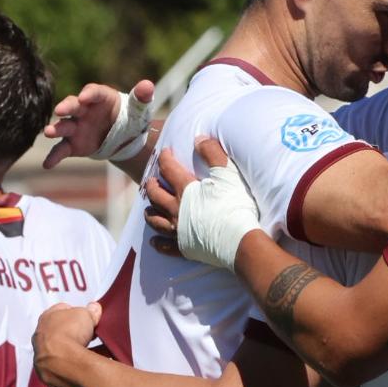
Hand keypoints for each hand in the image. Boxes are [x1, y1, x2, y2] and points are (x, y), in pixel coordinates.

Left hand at [33, 302, 101, 386]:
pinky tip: (91, 364)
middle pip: (62, 331)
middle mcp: (40, 336)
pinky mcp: (49, 374)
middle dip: (77, 332)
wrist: (63, 362)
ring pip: (63, 350)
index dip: (76, 311)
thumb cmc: (69, 333)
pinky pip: (66, 366)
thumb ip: (90, 310)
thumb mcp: (86, 314)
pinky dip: (78, 365)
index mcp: (46, 317)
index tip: (87, 316)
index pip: (61, 310)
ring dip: (78, 349)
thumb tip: (94, 308)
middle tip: (91, 333)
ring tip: (95, 350)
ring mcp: (43, 356)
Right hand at [42, 79, 153, 168]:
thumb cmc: (128, 117)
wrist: (122, 137)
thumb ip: (142, 97)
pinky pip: (61, 150)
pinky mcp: (72, 144)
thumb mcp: (138, 108)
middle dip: (66, 107)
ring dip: (55, 129)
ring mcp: (76, 127)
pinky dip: (54, 156)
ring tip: (48, 132)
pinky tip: (47, 164)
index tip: (85, 97)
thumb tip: (147, 86)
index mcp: (99, 97)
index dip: (88, 94)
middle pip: (72, 105)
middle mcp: (83, 109)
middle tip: (60, 111)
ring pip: (63, 126)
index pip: (93, 92)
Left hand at [149, 139, 261, 269]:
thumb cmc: (234, 205)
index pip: (169, 169)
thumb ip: (212, 153)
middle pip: (156, 196)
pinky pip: (166, 246)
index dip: (165, 158)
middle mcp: (176, 210)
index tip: (165, 152)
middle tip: (151, 181)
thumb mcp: (227, 173)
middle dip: (152, 186)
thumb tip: (199, 139)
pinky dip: (158, 243)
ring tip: (148, 209)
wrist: (239, 240)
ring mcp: (179, 230)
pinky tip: (153, 241)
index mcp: (186, 190)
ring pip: (156, 221)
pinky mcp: (185, 248)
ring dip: (150, 214)